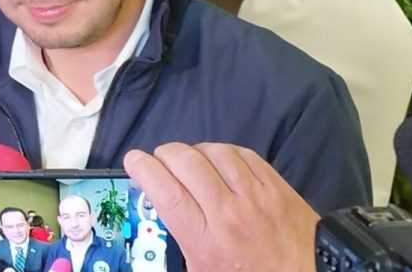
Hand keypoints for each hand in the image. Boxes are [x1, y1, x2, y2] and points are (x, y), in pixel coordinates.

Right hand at [124, 142, 318, 271]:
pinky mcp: (277, 187)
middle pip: (186, 162)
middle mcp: (228, 213)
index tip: (134, 161)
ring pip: (214, 152)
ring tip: (190, 162)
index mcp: (204, 241)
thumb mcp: (201, 270)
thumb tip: (158, 211)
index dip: (143, 168)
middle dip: (165, 154)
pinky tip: (219, 161)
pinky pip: (243, 153)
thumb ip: (179, 240)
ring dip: (195, 151)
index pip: (165, 191)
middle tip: (161, 162)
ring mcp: (256, 196)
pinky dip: (224, 152)